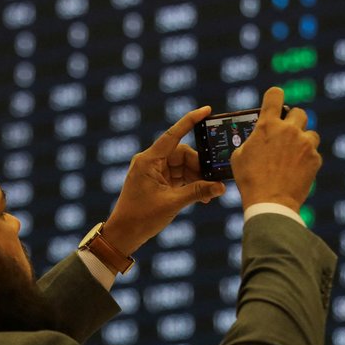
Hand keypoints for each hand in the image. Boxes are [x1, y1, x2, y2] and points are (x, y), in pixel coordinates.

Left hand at [102, 106, 226, 254]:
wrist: (124, 234)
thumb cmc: (141, 218)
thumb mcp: (173, 203)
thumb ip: (198, 192)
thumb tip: (221, 187)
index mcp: (149, 161)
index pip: (173, 135)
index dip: (190, 121)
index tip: (206, 110)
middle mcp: (150, 162)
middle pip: (182, 154)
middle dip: (199, 167)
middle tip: (213, 181)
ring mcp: (154, 171)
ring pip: (183, 166)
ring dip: (196, 178)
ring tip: (208, 194)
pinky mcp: (157, 181)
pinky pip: (178, 176)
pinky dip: (190, 184)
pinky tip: (201, 196)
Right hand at [231, 87, 321, 211]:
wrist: (270, 203)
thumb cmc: (250, 180)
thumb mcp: (239, 156)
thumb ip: (251, 140)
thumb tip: (257, 137)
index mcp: (267, 125)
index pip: (275, 95)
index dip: (275, 96)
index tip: (276, 100)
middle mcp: (289, 130)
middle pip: (299, 112)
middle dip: (293, 121)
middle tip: (287, 134)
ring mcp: (304, 144)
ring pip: (310, 133)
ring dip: (303, 141)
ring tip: (293, 156)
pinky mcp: (315, 159)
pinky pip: (314, 153)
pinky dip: (307, 160)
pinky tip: (297, 171)